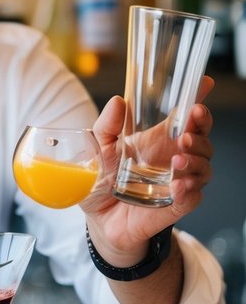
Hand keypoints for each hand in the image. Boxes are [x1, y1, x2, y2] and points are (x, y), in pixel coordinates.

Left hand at [81, 76, 214, 263]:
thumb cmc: (102, 181)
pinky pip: (194, 196)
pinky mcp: (176, 204)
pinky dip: (189, 189)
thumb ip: (107, 126)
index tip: (204, 84)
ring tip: (177, 160)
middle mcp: (173, 157)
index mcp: (158, 139)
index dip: (197, 99)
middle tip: (185, 132)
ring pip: (204, 166)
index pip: (185, 116)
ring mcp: (178, 180)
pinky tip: (178, 185)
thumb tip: (118, 101)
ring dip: (195, 160)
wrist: (98, 219)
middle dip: (200, 131)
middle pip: (201, 139)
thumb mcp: (99, 150)